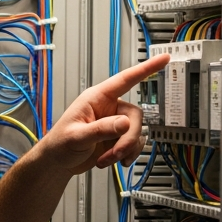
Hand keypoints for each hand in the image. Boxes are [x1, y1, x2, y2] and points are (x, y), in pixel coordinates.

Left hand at [38, 54, 169, 175]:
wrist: (57, 163)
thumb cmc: (59, 144)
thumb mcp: (77, 136)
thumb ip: (100, 129)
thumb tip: (124, 123)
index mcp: (96, 98)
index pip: (125, 80)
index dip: (146, 69)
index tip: (163, 59)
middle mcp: (108, 108)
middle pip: (135, 116)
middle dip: (127, 138)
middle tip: (115, 153)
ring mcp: (114, 124)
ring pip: (136, 132)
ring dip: (125, 149)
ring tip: (107, 159)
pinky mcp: (117, 138)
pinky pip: (135, 143)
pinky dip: (128, 154)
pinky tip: (115, 161)